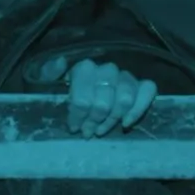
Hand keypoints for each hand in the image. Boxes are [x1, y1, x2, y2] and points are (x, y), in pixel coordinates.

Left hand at [41, 57, 157, 137]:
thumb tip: (61, 62)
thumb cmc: (62, 87)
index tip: (73, 127)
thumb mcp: (47, 80)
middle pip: (104, 102)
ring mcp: (125, 76)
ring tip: (101, 131)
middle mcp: (107, 68)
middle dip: (94, 121)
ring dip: (112, 119)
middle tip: (87, 132)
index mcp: (84, 67)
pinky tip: (126, 123)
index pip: (83, 97)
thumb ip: (49, 71)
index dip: (78, 116)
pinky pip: (147, 91)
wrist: (77, 89)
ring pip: (125, 99)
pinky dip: (139, 109)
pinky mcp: (141, 84)